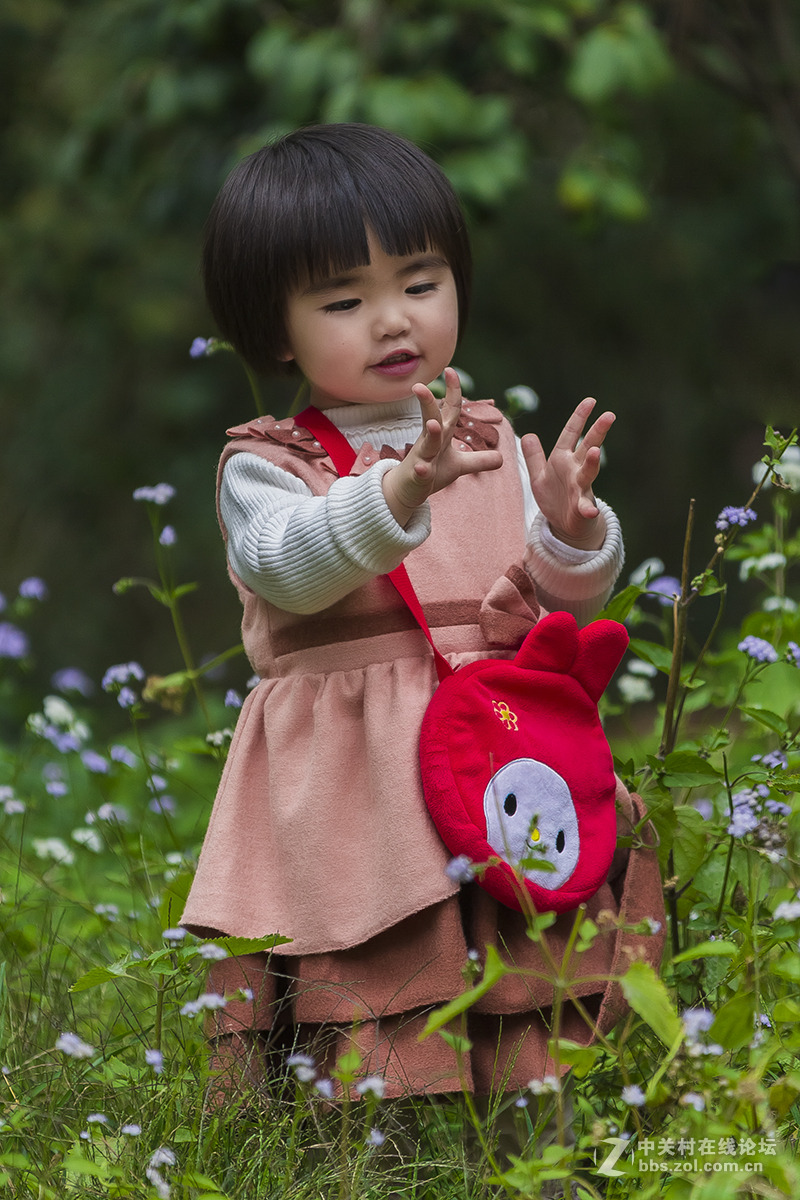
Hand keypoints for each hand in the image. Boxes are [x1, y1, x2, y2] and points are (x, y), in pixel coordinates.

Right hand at [382, 368, 502, 525]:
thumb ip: (479, 460)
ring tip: (433, 424)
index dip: (452, 391)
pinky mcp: (416, 477)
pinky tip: (423, 470)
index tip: (450, 371)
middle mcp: (430, 442)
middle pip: (431, 418)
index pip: (449, 409)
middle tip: (420, 386)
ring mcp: (422, 459)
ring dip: (431, 434)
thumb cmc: (432, 473)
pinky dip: (421, 471)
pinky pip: (419, 472)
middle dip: (427, 403)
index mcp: (442, 434)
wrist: (406, 491)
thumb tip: (501, 458)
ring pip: (427, 444)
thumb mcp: (459, 466)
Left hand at [521, 397, 614, 550]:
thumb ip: (533, 457)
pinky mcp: (582, 508)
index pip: (571, 434)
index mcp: (563, 459)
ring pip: (588, 473)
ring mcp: (581, 488)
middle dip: (597, 431)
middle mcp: (575, 470)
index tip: (591, 401)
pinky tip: (590, 510)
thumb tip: (528, 435)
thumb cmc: (555, 497)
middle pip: (587, 447)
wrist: (565, 524)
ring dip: (593, 463)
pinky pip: (586, 507)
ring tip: (596, 452)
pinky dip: (588, 508)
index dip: (579, 417)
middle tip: (609, 415)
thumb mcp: (538, 476)